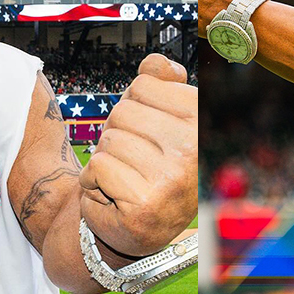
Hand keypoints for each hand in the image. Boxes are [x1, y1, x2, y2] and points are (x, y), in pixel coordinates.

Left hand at [79, 54, 196, 256]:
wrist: (139, 231)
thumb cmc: (149, 168)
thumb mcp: (162, 120)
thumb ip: (161, 83)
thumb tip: (156, 63)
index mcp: (200, 122)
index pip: (143, 85)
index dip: (135, 107)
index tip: (147, 133)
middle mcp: (192, 151)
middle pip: (123, 112)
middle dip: (116, 134)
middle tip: (132, 161)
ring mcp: (170, 180)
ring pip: (108, 141)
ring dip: (104, 160)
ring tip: (123, 180)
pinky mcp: (143, 207)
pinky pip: (97, 169)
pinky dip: (93, 183)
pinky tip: (112, 197)